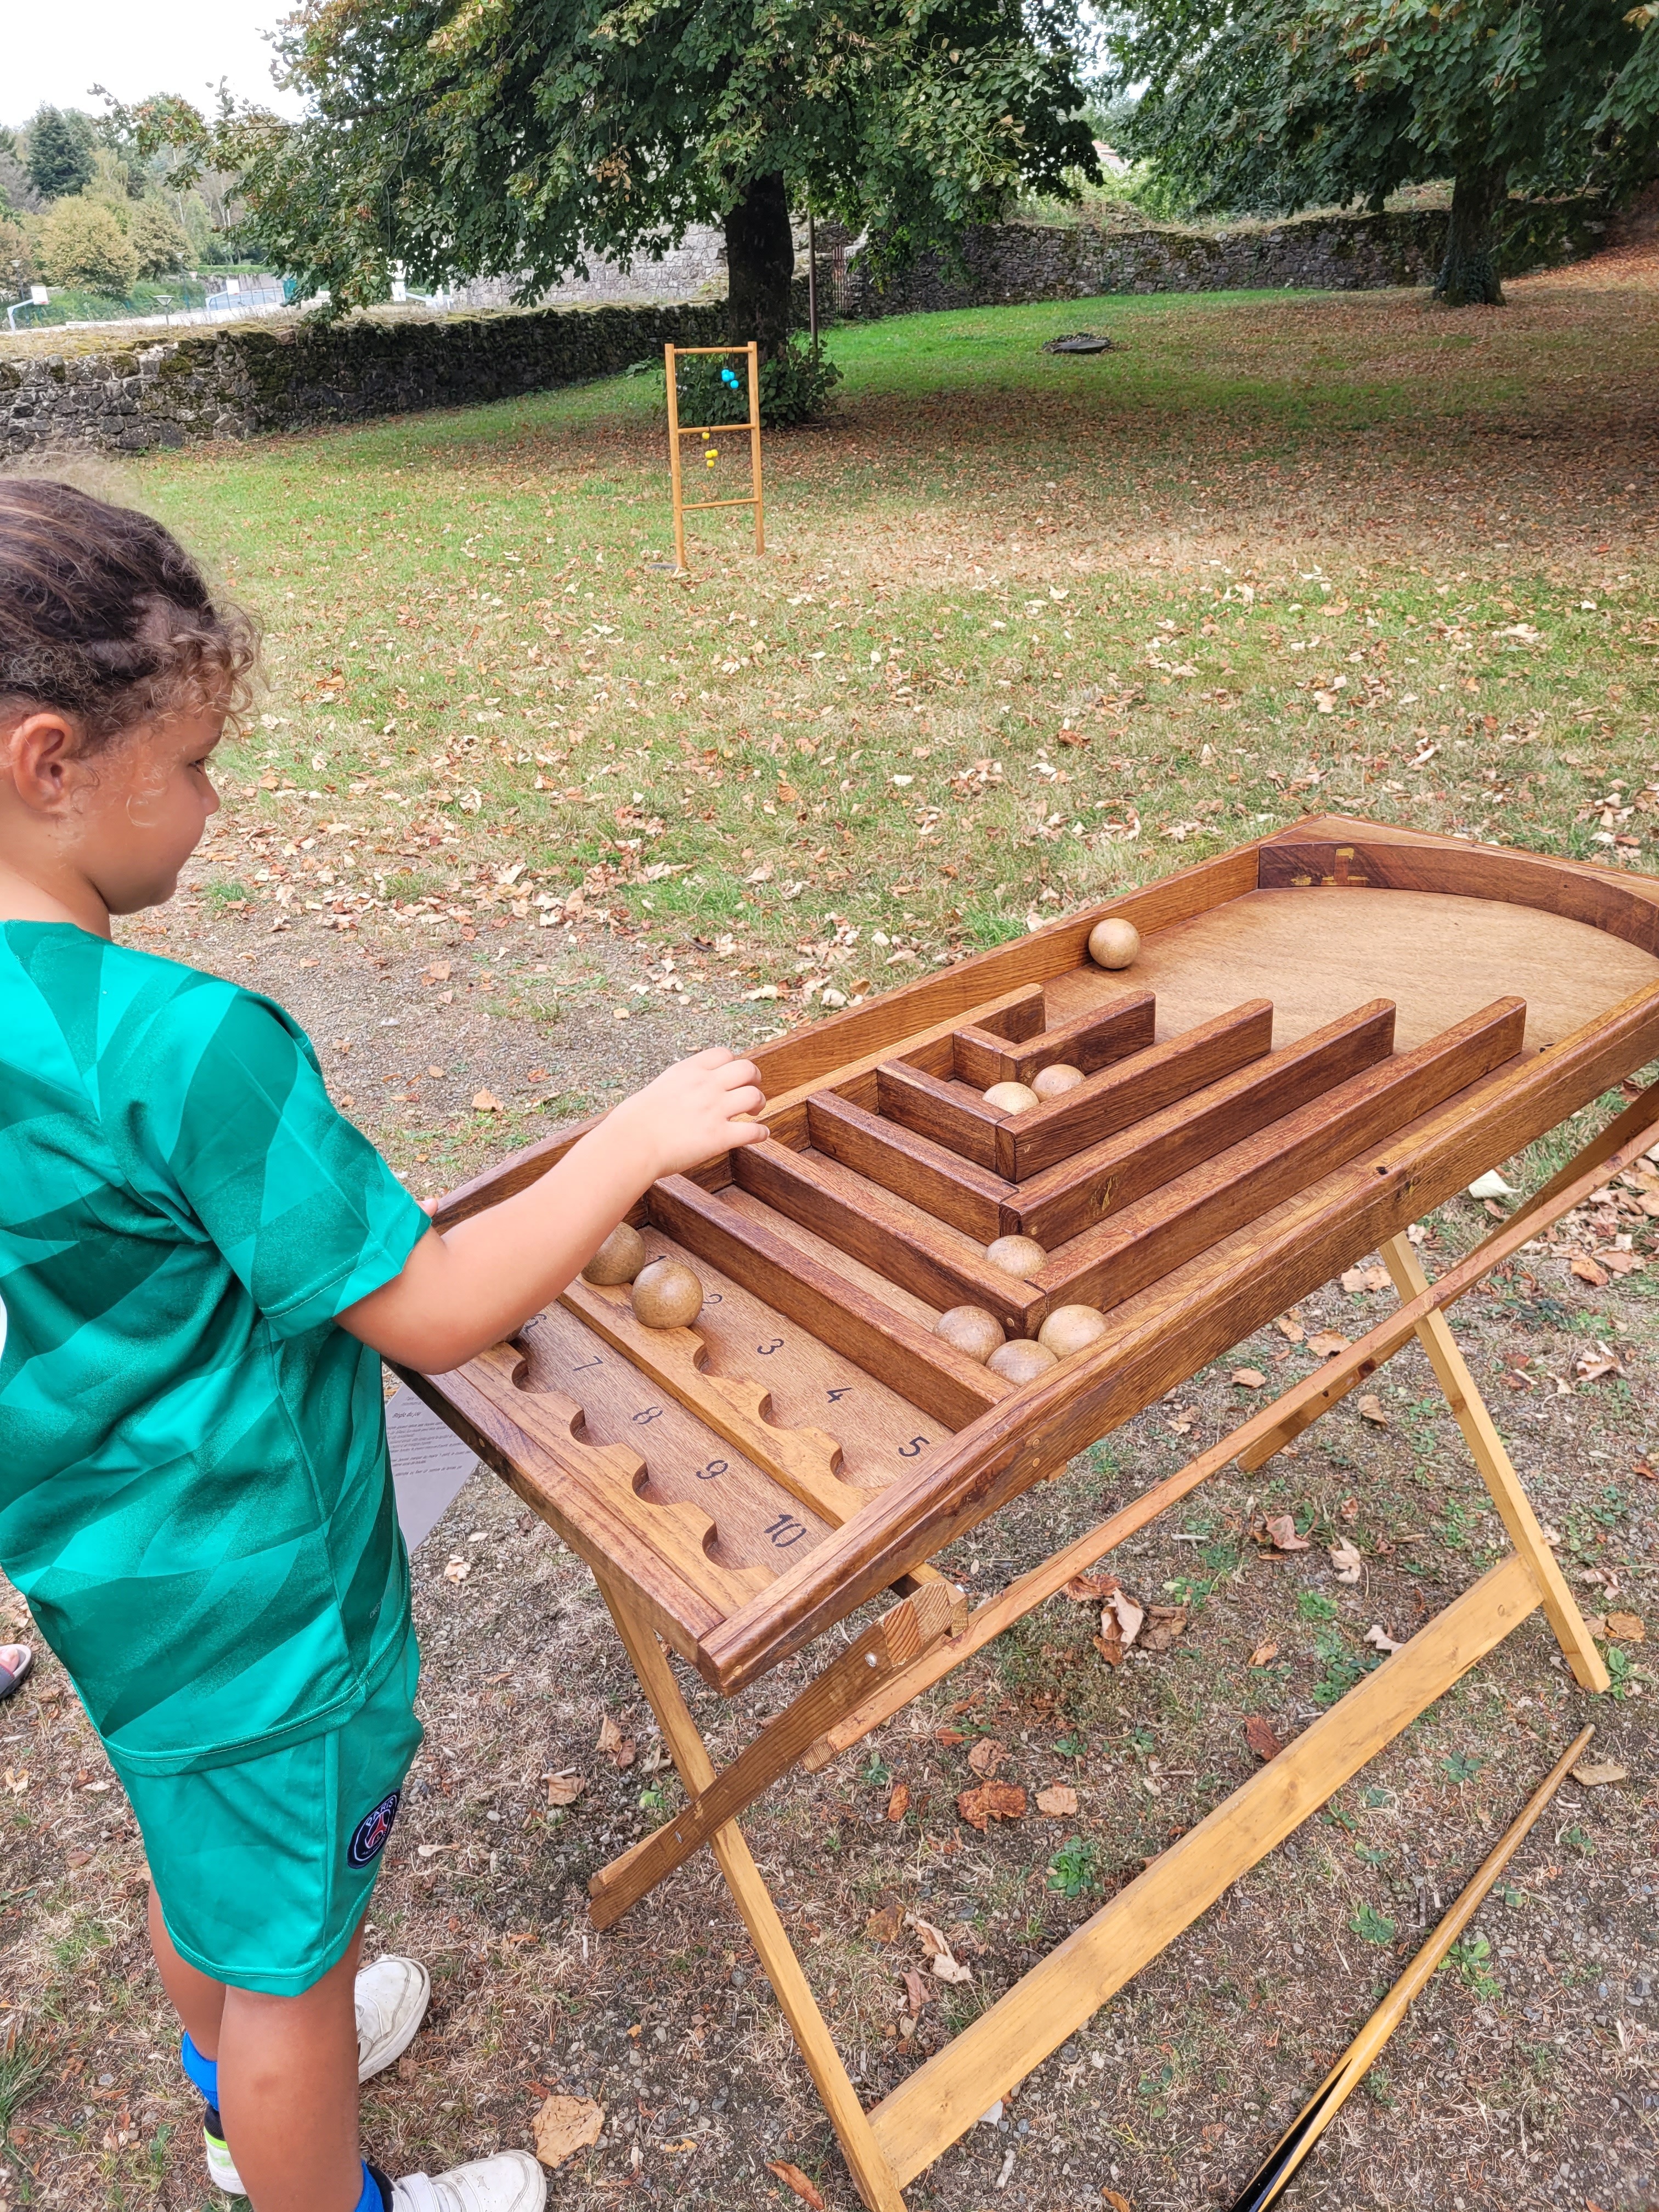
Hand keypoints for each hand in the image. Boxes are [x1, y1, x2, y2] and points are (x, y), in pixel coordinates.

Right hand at [607, 1046, 767, 1180]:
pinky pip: (753, 1130)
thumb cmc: (636, 1121)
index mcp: (689, 1071)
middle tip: (750, 1091)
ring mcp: (714, 1110)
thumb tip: (687, 1090)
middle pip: (747, 1069)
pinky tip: (759, 1135)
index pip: (724, 1054)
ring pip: (755, 1096)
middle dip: (754, 1079)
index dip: (733, 1064)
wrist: (631, 1143)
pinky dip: (761, 1133)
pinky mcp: (720, 1137)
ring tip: (752, 1113)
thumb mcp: (659, 1088)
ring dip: (759, 1103)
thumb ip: (680, 1084)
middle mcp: (706, 1086)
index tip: (733, 1076)